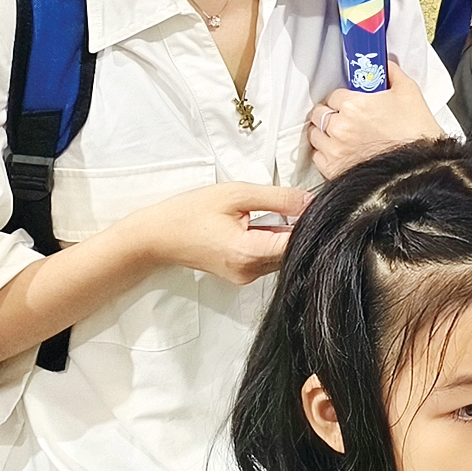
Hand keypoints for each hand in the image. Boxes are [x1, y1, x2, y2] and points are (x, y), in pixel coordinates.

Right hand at [127, 181, 310, 284]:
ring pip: (281, 255)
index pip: (297, 243)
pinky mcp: (241, 274)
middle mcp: (248, 271)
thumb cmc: (190, 212)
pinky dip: (271, 240)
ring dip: (285, 234)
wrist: (156, 236)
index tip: (315, 206)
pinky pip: (268, 258)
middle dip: (299, 228)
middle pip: (292, 251)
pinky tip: (262, 223)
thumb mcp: (237, 194)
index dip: (310, 223)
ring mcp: (244, 276)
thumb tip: (311, 201)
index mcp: (248, 252)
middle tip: (296, 202)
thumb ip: (278, 198)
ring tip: (272, 211)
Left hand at [307, 60, 443, 179]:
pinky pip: (317, 156)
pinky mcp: (334, 170)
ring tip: (340, 133)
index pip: (334, 95)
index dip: (343, 97)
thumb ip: (393, 74)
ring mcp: (335, 150)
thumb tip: (386, 65)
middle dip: (330, 112)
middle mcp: (340, 127)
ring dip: (324, 131)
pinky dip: (324, 152)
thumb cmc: (415, 132)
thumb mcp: (409, 92)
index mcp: (354, 106)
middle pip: (319, 113)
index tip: (351, 102)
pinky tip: (339, 149)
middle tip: (344, 116)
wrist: (419, 167)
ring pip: (315, 134)